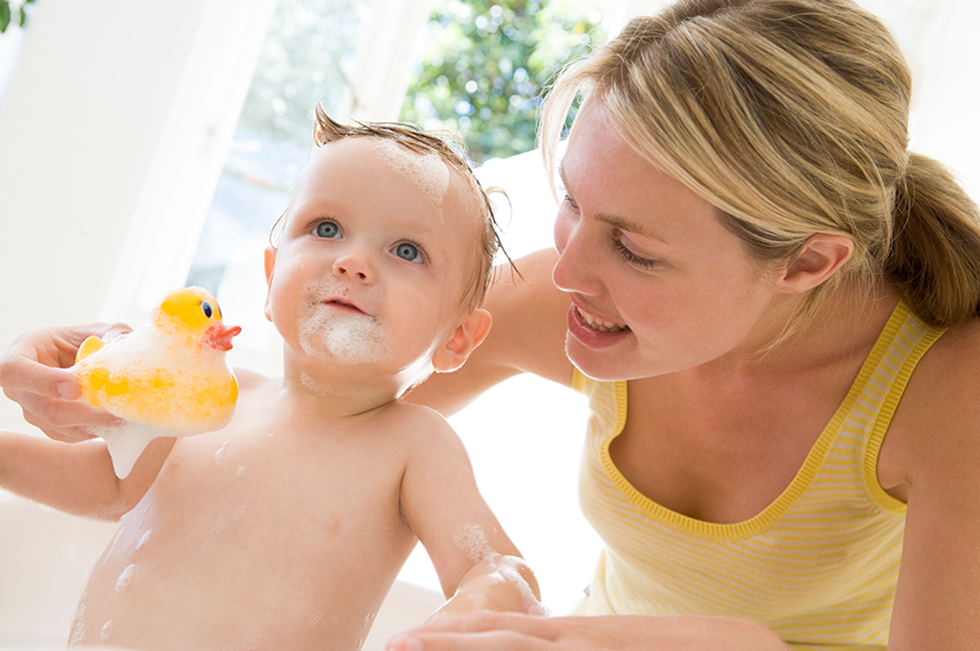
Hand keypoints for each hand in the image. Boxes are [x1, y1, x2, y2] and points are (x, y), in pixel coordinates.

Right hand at [0, 323, 130, 440]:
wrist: (80, 362)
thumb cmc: (82, 341)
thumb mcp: (95, 331)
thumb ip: (112, 333)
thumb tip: (123, 342)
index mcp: (21, 355)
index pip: (18, 371)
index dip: (45, 381)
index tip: (75, 388)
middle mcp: (19, 388)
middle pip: (45, 408)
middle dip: (83, 412)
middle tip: (114, 410)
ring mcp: (32, 412)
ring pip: (61, 427)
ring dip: (94, 423)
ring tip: (122, 413)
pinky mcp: (50, 429)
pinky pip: (72, 436)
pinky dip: (96, 429)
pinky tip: (115, 418)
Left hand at [386, 611, 790, 650]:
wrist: (752, 649)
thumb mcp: (630, 649)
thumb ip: (592, 646)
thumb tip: (563, 642)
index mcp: (581, 634)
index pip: (510, 630)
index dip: (461, 633)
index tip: (418, 638)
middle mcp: (581, 638)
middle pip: (500, 635)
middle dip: (444, 641)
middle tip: (394, 644)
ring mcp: (595, 649)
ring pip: (517, 646)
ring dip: (463, 647)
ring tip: (412, 647)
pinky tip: (476, 650)